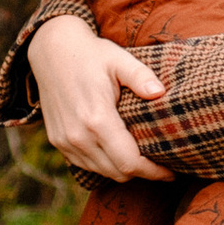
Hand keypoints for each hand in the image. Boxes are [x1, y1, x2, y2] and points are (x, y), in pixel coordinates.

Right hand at [27, 16, 170, 178]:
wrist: (52, 51)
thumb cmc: (91, 54)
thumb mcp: (119, 60)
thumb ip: (141, 76)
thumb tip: (160, 93)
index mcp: (97, 119)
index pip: (129, 162)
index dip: (153, 172)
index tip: (171, 173)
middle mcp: (78, 136)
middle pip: (118, 173)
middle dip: (142, 173)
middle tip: (161, 165)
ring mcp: (65, 141)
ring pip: (102, 172)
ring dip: (123, 170)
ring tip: (141, 159)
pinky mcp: (57, 141)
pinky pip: (85, 165)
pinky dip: (104, 164)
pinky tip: (117, 152)